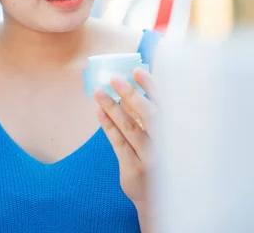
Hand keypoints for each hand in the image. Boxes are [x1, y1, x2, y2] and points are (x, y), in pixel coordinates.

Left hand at [93, 68, 156, 208]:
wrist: (159, 202)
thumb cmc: (159, 161)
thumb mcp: (160, 139)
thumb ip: (149, 117)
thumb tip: (130, 90)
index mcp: (175, 133)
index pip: (165, 105)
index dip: (152, 86)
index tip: (137, 71)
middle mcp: (166, 146)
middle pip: (150, 116)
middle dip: (132, 94)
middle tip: (114, 79)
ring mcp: (151, 159)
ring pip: (130, 128)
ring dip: (113, 107)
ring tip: (98, 92)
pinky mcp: (134, 170)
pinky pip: (118, 144)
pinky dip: (108, 126)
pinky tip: (99, 112)